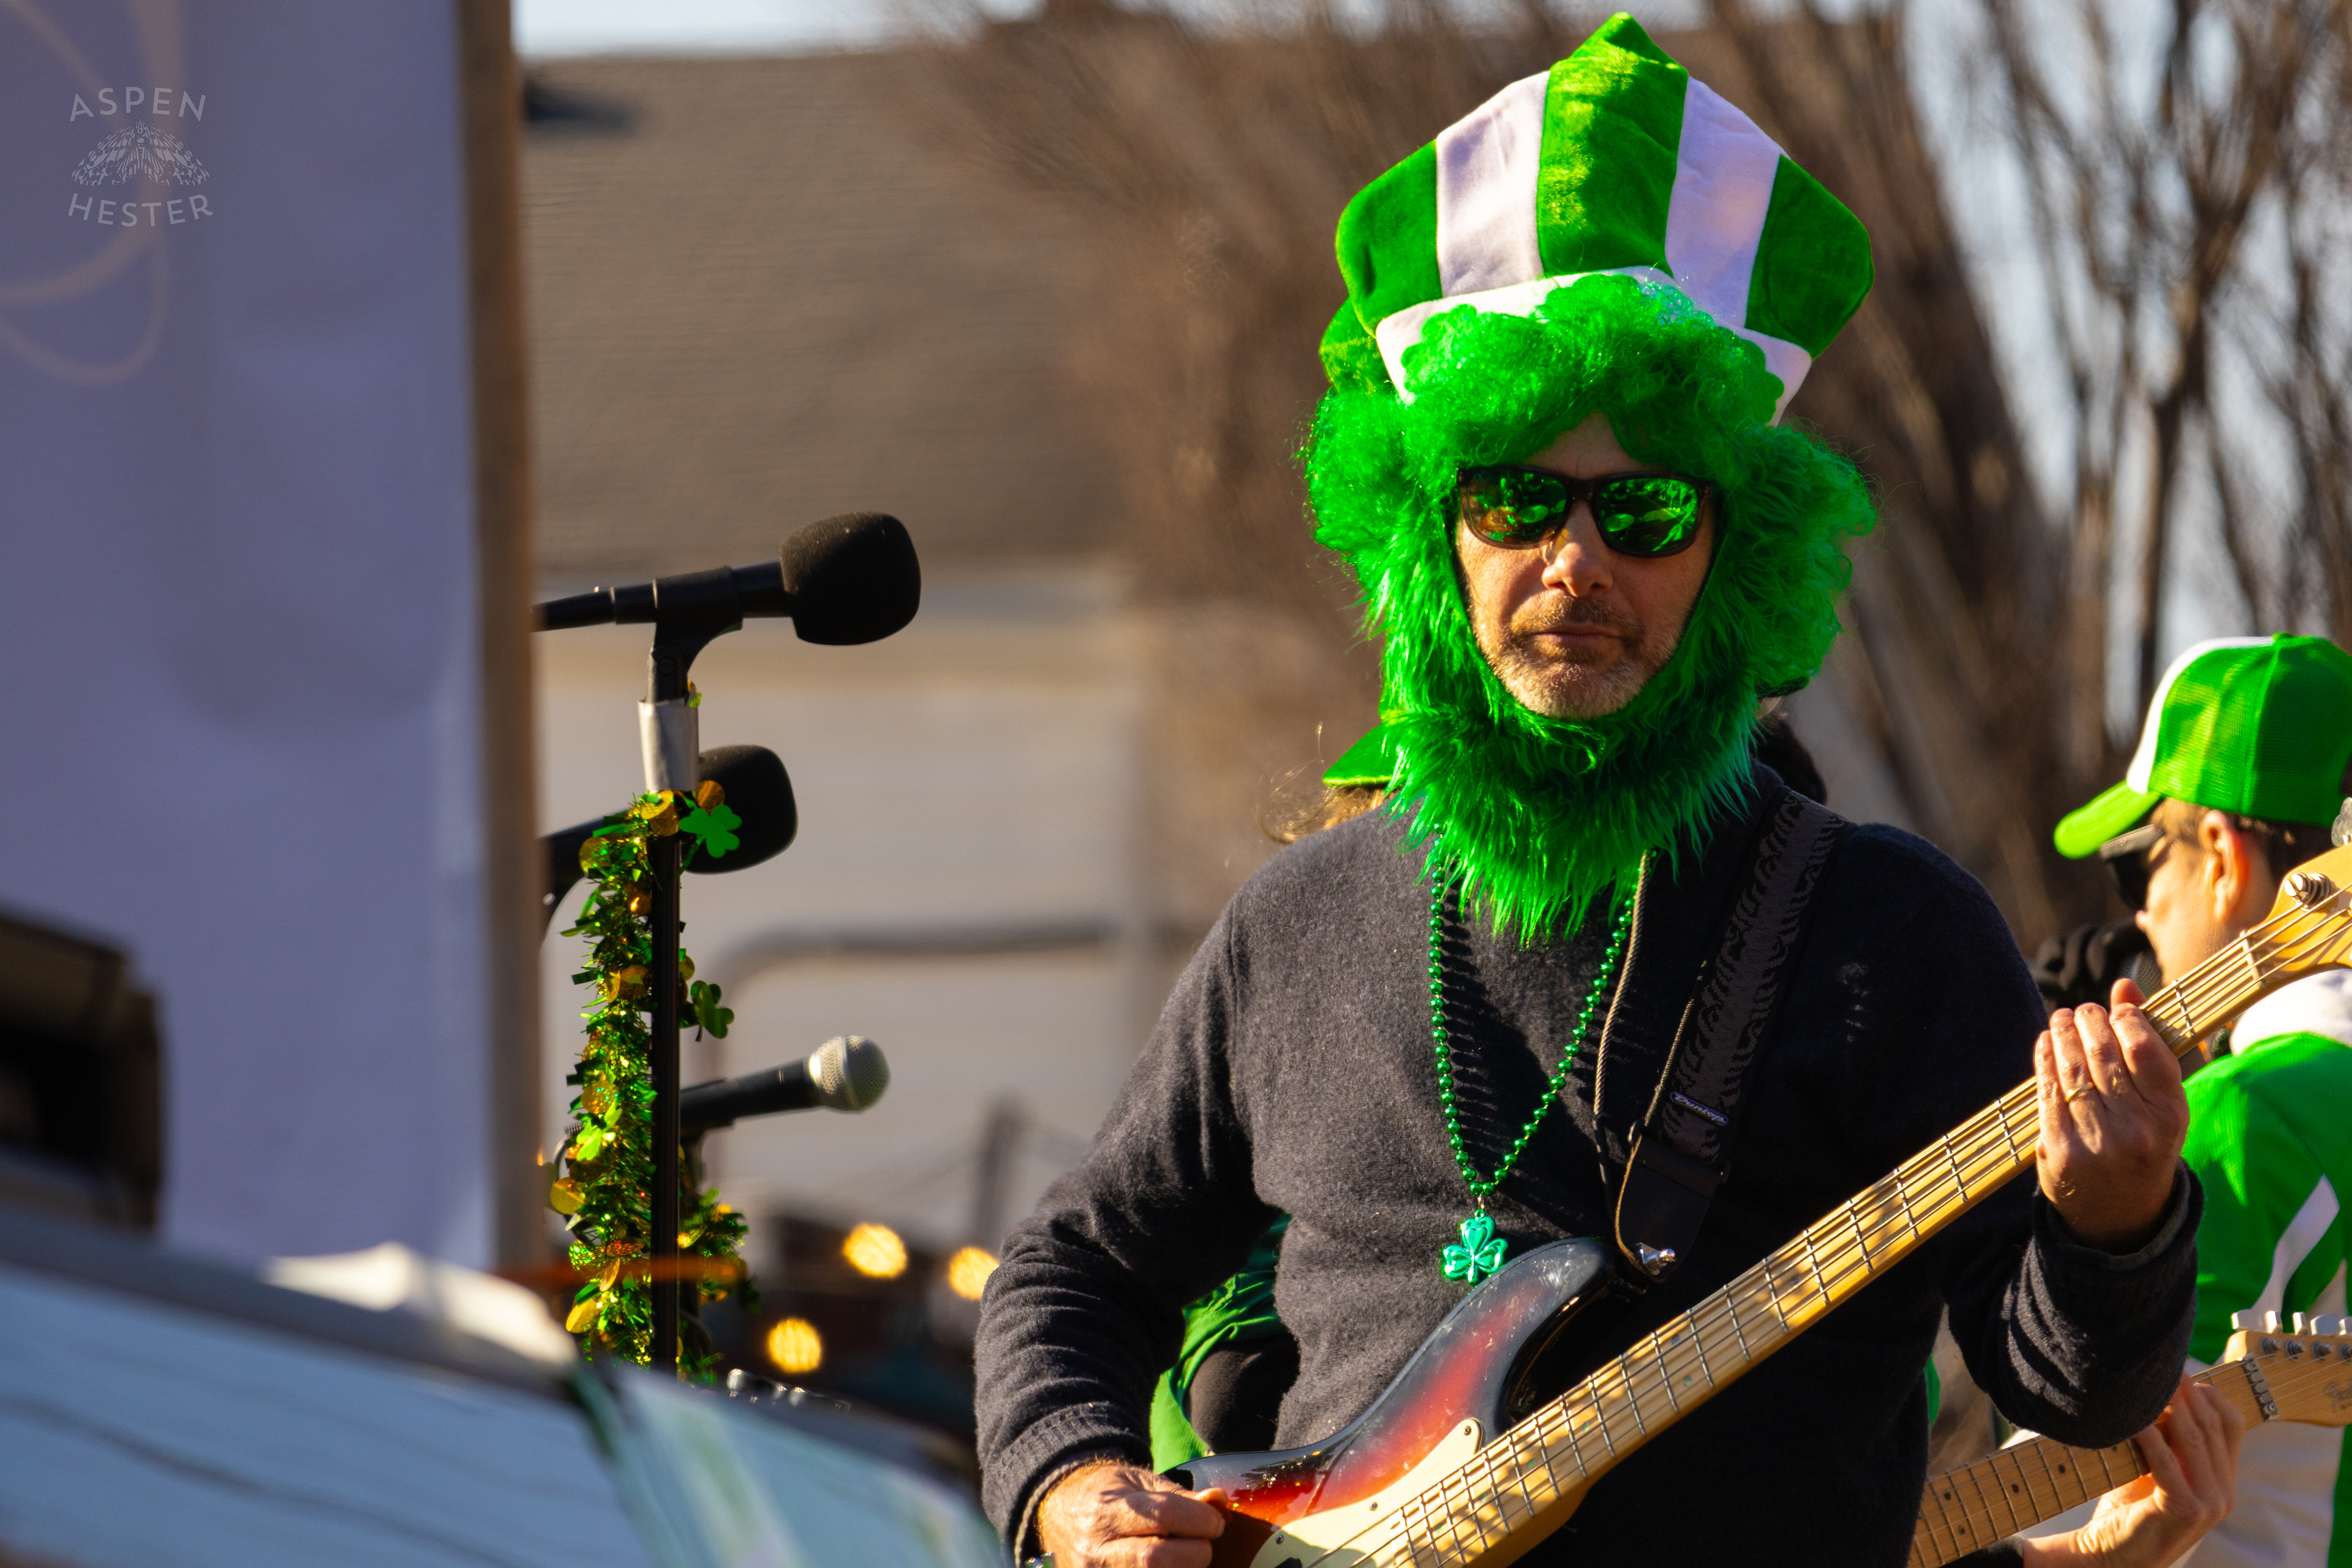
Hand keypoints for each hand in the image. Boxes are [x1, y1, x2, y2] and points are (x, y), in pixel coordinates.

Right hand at [1036, 1461, 1226, 1567]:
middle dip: (1195, 1553)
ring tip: (1183, 1556)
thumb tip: (1219, 1503)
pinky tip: (1172, 1566)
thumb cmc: (1107, 1495)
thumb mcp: (1140, 1483)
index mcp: (1107, 1511)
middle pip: (1158, 1560)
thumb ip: (1181, 1497)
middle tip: (1201, 1543)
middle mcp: (1097, 1551)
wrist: (1061, 1514)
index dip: (1201, 1519)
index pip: (1164, 1515)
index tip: (1215, 1521)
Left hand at [2020, 1377, 2245, 1567]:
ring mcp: (2209, 1503)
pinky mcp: (2184, 1509)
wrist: (2115, 1554)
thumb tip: (2162, 1391)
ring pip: (2192, 1439)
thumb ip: (2169, 1440)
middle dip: (2187, 1392)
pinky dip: (2148, 1434)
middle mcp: (2224, 1492)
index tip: (2186, 1371)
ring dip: (2170, 1405)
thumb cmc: (2132, 1507)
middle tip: (2165, 1365)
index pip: (2231, 1425)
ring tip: (2149, 1381)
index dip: (2210, 1394)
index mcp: (2223, 1481)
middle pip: (2211, 1426)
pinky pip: (2165, 1460)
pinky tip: (2132, 1417)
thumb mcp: (2158, 1469)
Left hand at [2034, 979, 2189, 1251]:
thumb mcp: (2163, 1103)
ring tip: (2063, 1018)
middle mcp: (2136, 1129)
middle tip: (2083, 1009)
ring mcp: (2096, 1141)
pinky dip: (2044, 1058)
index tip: (2116, 1008)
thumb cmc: (2146, 1143)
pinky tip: (2047, 1043)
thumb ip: (2149, 1042)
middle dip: (2089, 1020)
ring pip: (2071, 1067)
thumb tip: (2124, 985)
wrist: (2120, 1214)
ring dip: (2062, 1033)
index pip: (2145, 1048)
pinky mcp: (2059, 1149)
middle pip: (2103, 1053)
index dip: (2126, 1018)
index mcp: (2170, 1116)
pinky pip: (2047, 1090)